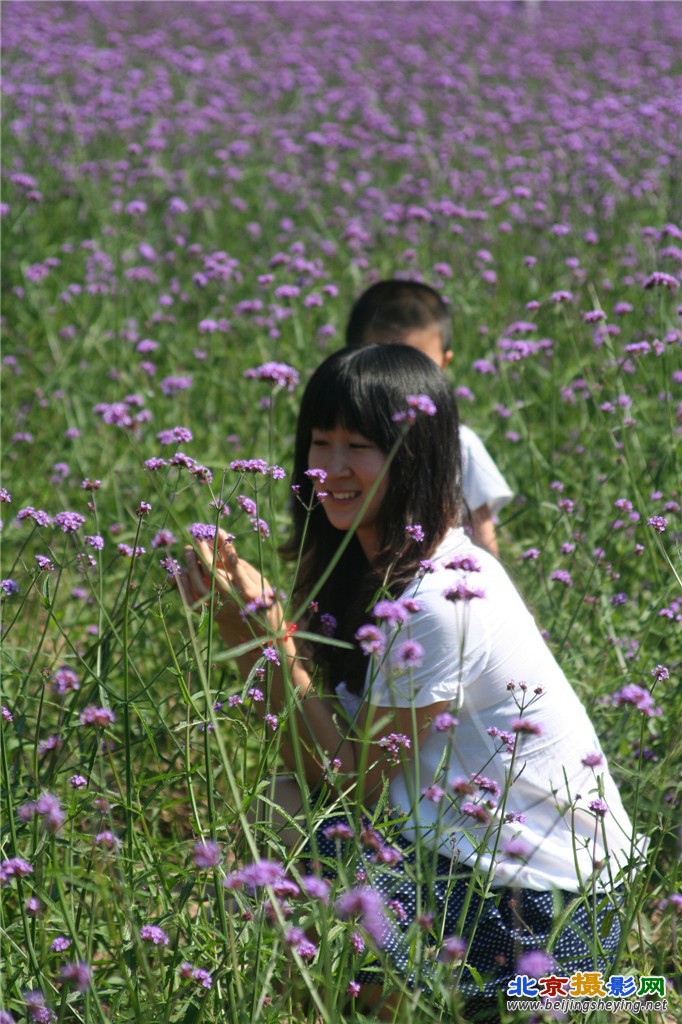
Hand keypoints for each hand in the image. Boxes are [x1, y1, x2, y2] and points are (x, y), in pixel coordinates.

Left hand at [178, 529, 283, 647]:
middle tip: (197, 537)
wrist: (258, 636)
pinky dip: (183, 586)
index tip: (217, 530)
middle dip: (203, 552)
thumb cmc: (262, 603)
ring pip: (199, 584)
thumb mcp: (261, 583)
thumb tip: (223, 548)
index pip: (235, 564)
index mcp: (250, 591)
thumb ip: (242, 567)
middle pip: (213, 573)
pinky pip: (191, 600)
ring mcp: (219, 609)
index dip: (224, 546)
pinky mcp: (209, 616)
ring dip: (191, 565)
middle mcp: (233, 601)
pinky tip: (179, 572)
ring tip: (188, 550)